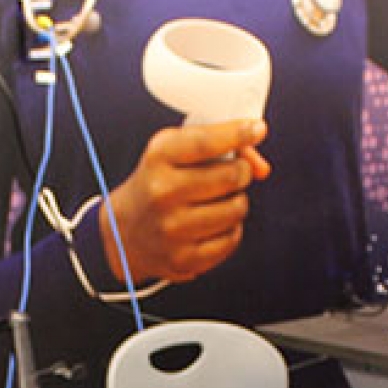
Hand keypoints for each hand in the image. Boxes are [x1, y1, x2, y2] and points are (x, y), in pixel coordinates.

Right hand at [99, 118, 270, 286]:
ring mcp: (172, 228)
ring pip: (237, 208)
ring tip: (219, 200)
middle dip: (241, 172)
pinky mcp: (183, 258)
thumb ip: (222, 146)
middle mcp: (161, 192)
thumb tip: (262, 168)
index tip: (258, 128)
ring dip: (236, 202)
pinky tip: (214, 224)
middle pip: (231, 176)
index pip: (205, 142)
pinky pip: (231, 239)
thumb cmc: (160, 183)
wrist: (125, 231)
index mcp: (158, 157)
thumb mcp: (176, 152)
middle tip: (233, 174)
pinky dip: (231, 229)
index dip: (238, 134)